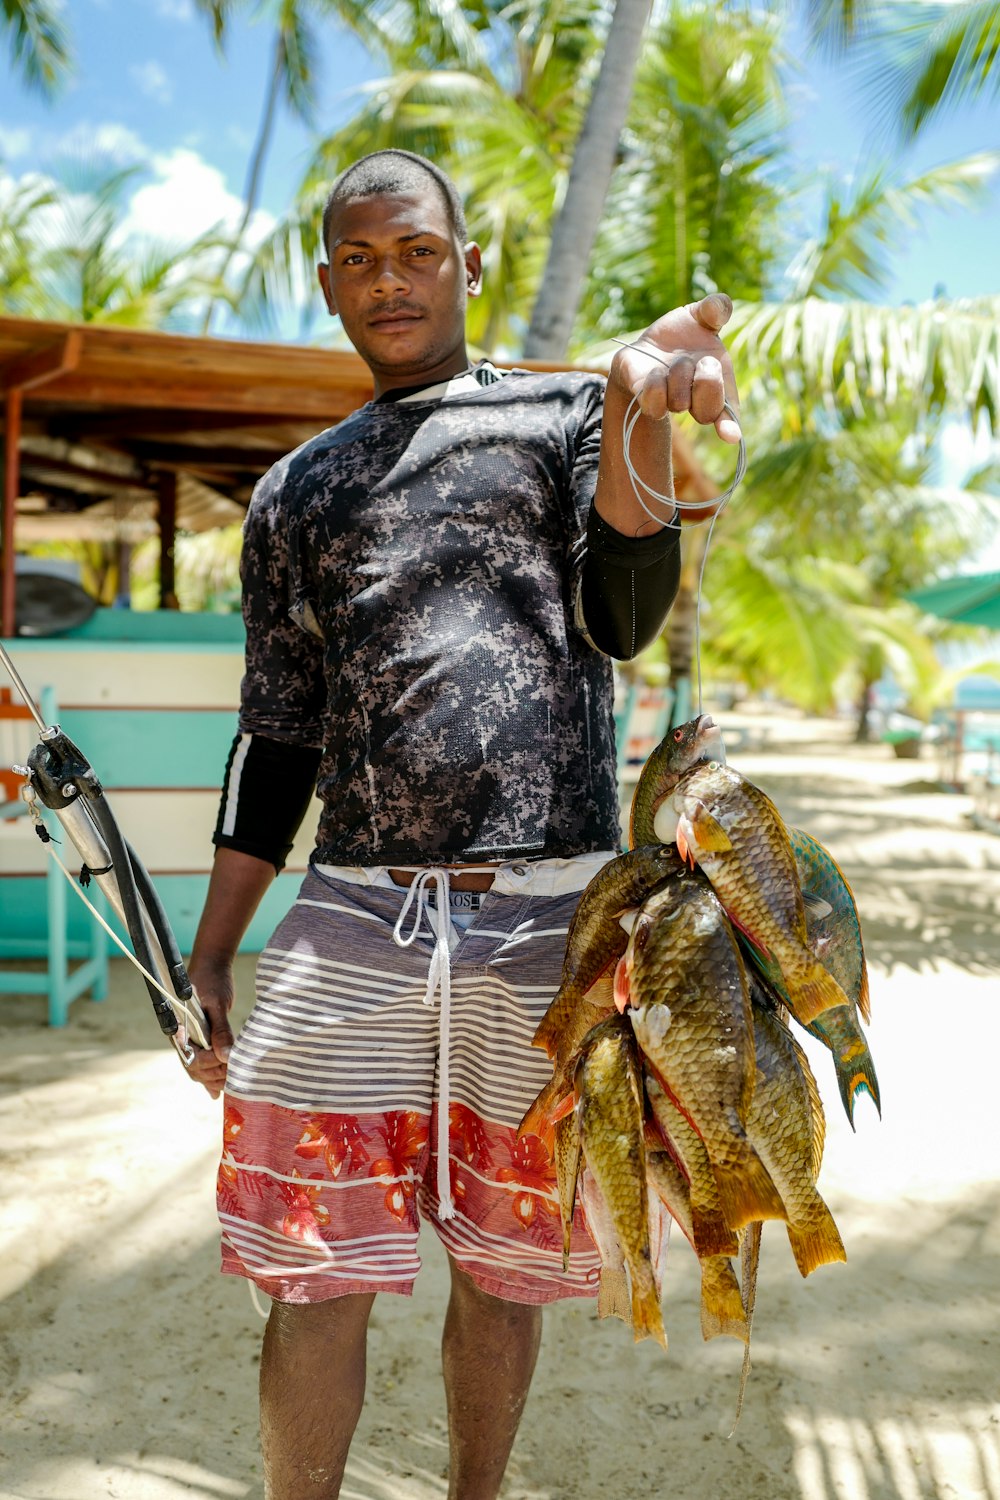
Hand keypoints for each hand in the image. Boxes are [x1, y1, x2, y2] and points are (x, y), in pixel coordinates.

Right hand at [184, 957, 235, 1099]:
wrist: (212, 964)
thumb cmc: (212, 979)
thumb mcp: (216, 1003)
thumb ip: (220, 1030)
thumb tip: (226, 1056)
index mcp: (179, 1028)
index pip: (191, 1058)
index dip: (209, 1066)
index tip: (228, 1062)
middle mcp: (183, 1037)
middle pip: (194, 1068)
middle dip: (214, 1076)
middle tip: (236, 1078)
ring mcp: (192, 1038)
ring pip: (199, 1068)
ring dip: (215, 1078)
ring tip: (233, 1085)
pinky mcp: (202, 1037)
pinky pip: (203, 1061)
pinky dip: (211, 1075)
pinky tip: (217, 1091)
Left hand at [609, 293, 740, 442]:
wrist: (645, 345)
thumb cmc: (680, 334)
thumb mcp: (699, 315)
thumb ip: (714, 309)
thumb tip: (720, 306)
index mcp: (718, 384)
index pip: (729, 413)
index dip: (730, 425)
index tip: (730, 435)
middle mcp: (695, 401)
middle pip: (708, 410)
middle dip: (708, 381)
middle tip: (700, 361)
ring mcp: (671, 403)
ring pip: (681, 401)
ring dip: (680, 373)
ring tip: (673, 361)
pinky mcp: (647, 401)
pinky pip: (654, 402)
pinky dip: (656, 384)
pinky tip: (655, 372)